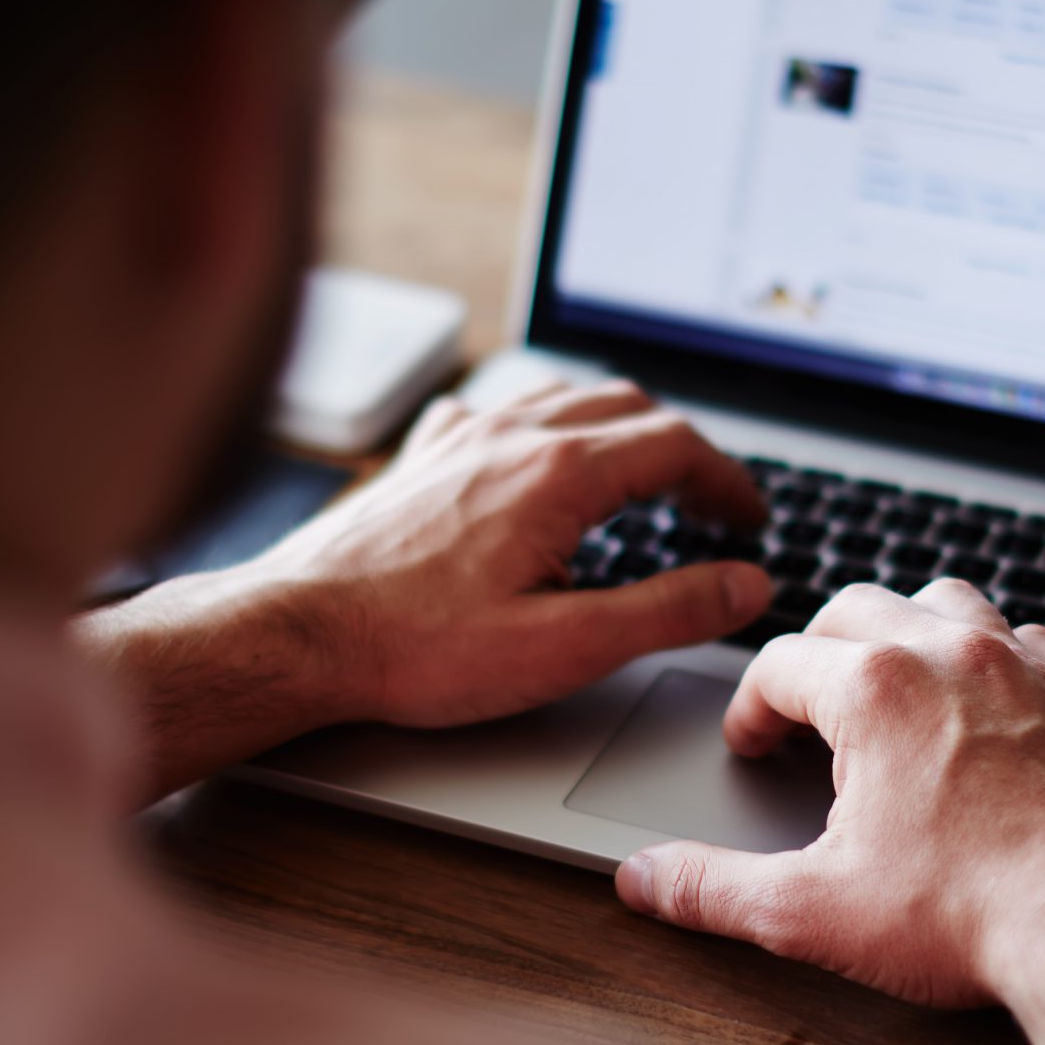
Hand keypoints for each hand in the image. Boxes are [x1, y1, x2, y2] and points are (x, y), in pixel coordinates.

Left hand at [260, 378, 769, 724]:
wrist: (296, 633)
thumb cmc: (415, 648)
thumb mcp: (565, 646)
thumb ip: (667, 611)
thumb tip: (744, 586)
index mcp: (558, 473)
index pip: (678, 446)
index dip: (729, 482)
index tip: (749, 521)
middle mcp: (510, 435)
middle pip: (630, 408)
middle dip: (686, 451)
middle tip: (712, 506)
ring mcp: (460, 437)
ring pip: (566, 396)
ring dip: (623, 427)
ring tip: (647, 475)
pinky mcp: (422, 456)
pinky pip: (501, 409)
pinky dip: (547, 422)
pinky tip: (537, 457)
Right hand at [613, 577, 1044, 1010]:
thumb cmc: (971, 916)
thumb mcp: (812, 911)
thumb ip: (714, 887)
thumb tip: (647, 879)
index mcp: (874, 689)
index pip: (778, 664)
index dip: (750, 709)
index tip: (752, 746)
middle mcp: (951, 654)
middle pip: (857, 607)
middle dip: (817, 651)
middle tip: (805, 708)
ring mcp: (1025, 668)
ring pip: (946, 602)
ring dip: (906, 632)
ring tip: (889, 687)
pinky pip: (1027, 641)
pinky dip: (992, 658)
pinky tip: (984, 709)